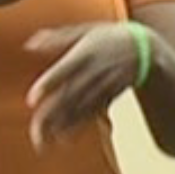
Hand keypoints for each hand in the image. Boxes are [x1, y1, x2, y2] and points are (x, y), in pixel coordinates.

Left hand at [23, 21, 144, 147]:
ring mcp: (102, 88)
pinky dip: (78, 126)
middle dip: (51, 116)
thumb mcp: (85, 31)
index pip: (63, 70)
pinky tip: (63, 138)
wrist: (145, 50)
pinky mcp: (109, 98)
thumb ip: (57, 38)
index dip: (48, 85)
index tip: (32, 100)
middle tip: (34, 134)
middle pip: (69, 96)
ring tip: (42, 142)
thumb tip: (29, 44)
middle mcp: (93, 73)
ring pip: (79, 110)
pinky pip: (92, 114)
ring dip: (61, 126)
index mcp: (84, 54)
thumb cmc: (108, 38)